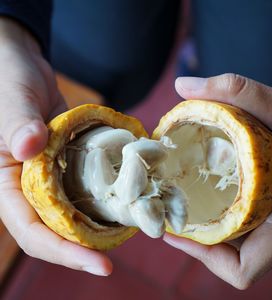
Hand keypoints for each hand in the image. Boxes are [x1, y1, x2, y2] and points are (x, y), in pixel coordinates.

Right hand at [0, 17, 111, 274]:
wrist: (25, 67)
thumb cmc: (9, 79)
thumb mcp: (12, 98)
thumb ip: (17, 122)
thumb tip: (29, 147)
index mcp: (8, 182)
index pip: (33, 231)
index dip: (64, 252)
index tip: (101, 265)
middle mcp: (31, 187)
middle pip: (57, 232)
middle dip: (85, 250)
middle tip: (117, 260)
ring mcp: (52, 177)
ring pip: (74, 214)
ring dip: (98, 228)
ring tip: (130, 233)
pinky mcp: (69, 164)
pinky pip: (86, 188)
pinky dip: (103, 198)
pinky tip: (126, 201)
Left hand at [164, 73, 271, 288]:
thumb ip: (235, 90)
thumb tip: (181, 85)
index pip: (243, 270)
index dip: (204, 258)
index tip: (175, 232)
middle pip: (232, 258)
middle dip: (197, 241)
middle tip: (169, 210)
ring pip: (238, 242)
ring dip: (207, 229)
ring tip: (178, 201)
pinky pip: (246, 224)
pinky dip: (222, 215)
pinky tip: (205, 191)